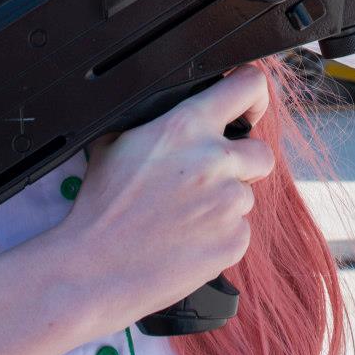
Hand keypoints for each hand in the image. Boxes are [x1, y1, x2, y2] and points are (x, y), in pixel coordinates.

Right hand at [49, 63, 276, 337]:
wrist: (93, 268)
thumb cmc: (101, 207)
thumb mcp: (117, 141)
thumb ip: (161, 120)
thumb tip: (180, 108)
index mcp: (186, 126)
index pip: (249, 86)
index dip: (254, 97)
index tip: (248, 110)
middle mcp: (215, 160)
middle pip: (261, 152)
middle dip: (242, 165)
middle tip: (207, 181)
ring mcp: (228, 203)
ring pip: (245, 196)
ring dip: (223, 205)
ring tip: (181, 218)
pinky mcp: (234, 241)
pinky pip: (239, 231)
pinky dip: (219, 236)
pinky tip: (186, 241)